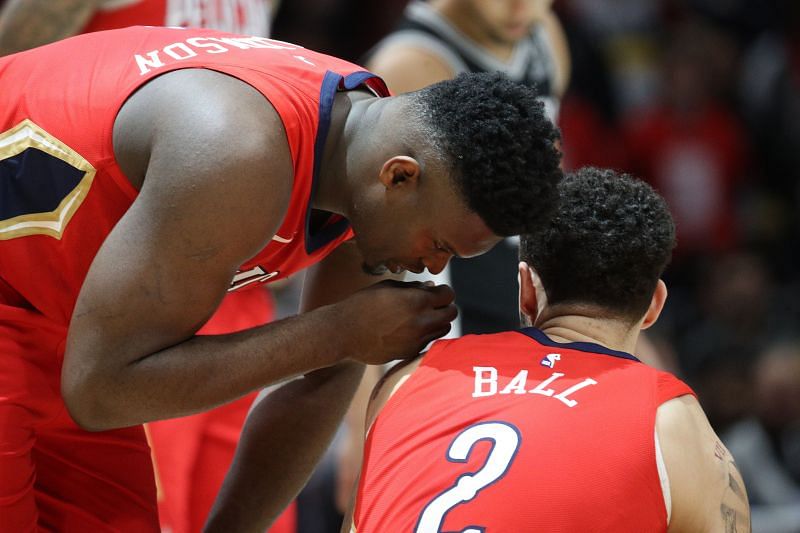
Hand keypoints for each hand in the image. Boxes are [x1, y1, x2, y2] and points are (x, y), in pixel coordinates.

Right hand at [334, 280, 456, 363]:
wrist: (343, 333)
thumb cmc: (363, 304)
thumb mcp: (387, 287)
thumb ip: (413, 287)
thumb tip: (432, 287)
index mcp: (416, 301)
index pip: (448, 295)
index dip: (443, 291)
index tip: (435, 291)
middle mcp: (421, 322)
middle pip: (452, 313)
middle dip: (445, 306)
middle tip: (432, 304)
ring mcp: (417, 339)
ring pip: (443, 329)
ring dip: (437, 322)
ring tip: (421, 317)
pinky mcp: (410, 352)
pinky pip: (428, 341)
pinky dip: (425, 334)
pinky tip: (409, 329)